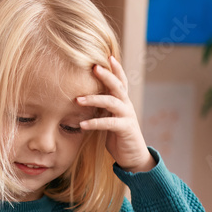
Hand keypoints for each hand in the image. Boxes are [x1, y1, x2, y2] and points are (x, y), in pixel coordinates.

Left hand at [77, 56, 153, 172]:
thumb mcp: (109, 118)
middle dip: (106, 75)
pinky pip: (109, 123)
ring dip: (94, 99)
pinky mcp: (125, 129)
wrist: (133, 156)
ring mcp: (127, 116)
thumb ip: (102, 108)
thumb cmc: (117, 136)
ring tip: (78, 100)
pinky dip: (94, 123)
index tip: (106, 55)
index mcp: (122, 101)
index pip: (120, 81)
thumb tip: (83, 99)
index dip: (115, 68)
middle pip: (117, 86)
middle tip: (94, 67)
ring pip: (112, 102)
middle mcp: (126, 105)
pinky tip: (82, 124)